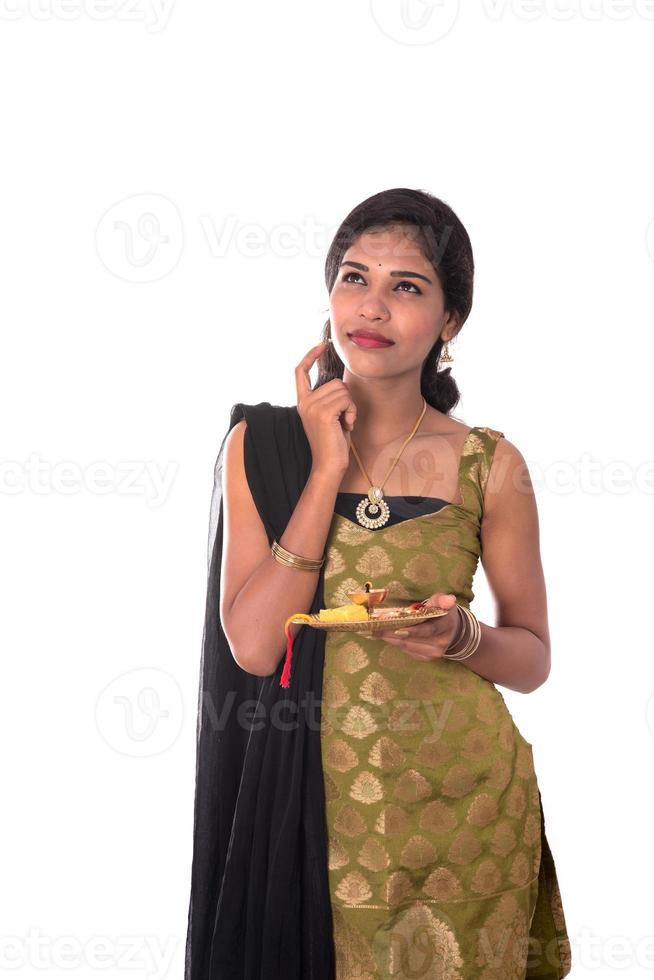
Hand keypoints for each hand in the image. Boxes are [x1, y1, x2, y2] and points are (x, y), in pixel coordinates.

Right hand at [295, 341, 357, 475]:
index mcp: (303, 402)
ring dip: (350, 407)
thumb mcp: (329, 416)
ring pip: (343, 390)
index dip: (310, 356)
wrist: (329, 464)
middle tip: (343, 419)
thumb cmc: (333, 442)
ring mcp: (312, 406)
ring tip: (343, 423)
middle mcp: (304, 402)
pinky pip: (347, 399)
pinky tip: (346, 425)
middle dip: (346, 399)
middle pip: (335, 382)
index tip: (321, 345)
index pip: (301, 372)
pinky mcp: (323, 412)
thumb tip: (340, 382)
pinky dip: (352, 412)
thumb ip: (329, 399)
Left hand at [376, 593, 461, 662]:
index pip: (428, 630)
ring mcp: (434, 653)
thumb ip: (442, 600)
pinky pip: (407, 650)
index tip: (396, 628)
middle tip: (376, 627)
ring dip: (390, 638)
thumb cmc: (442, 612)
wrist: (452, 630)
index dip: (412, 630)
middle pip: (413, 640)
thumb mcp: (442, 602)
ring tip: (376, 630)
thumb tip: (449, 599)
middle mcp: (441, 643)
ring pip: (407, 646)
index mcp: (446, 626)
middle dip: (393, 633)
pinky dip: (395, 643)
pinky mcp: (426, 658)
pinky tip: (385, 636)